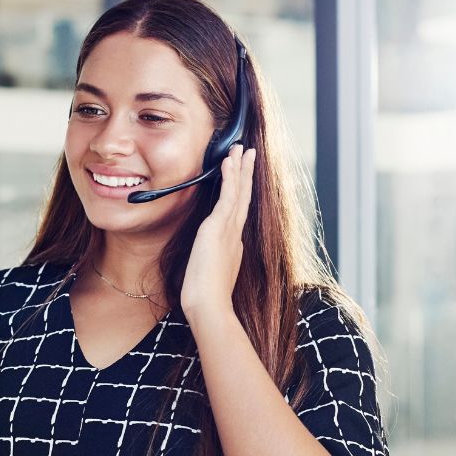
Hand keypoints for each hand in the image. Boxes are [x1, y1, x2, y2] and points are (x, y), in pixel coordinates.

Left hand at [180, 144, 255, 323]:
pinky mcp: (218, 227)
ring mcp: (228, 229)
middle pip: (243, 197)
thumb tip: (206, 258)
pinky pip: (228, 196)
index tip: (243, 179)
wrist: (210, 306)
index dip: (241, 193)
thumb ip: (210, 262)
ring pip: (238, 192)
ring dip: (240, 169)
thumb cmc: (206, 298)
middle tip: (250, 155)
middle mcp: (234, 234)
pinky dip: (230, 177)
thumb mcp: (208, 274)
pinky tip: (229, 161)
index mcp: (232, 245)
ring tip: (242, 150)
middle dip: (246, 175)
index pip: (237, 212)